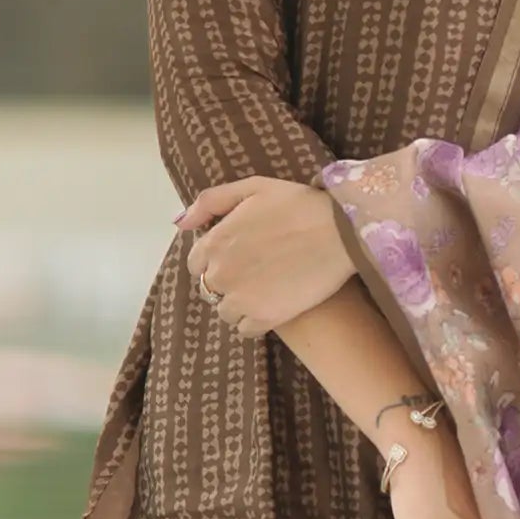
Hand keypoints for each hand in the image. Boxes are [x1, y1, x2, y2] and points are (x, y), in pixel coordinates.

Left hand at [177, 177, 352, 337]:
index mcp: (214, 242)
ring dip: (240, 304)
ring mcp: (241, 299)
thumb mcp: (252, 188)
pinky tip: (272, 307)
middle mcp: (220, 274)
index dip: (216, 261)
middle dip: (227, 283)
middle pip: (210, 290)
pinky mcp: (265, 318)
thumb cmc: (298, 204)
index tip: (239, 256)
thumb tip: (179, 223)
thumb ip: (211, 202)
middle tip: (257, 273)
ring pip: (226, 312)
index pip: (196, 265)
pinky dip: (254, 322)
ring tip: (265, 291)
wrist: (339, 231)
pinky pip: (245, 330)